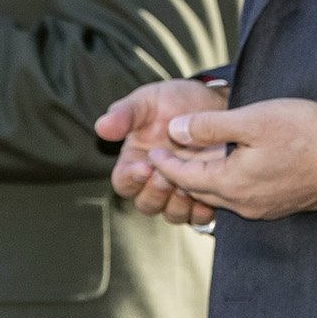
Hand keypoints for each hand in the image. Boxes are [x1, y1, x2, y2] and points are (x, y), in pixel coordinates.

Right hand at [100, 79, 227, 226]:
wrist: (215, 101)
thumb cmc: (176, 100)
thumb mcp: (148, 100)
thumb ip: (125, 114)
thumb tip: (101, 127)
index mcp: (135, 160)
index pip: (123, 182)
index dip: (131, 179)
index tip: (145, 166)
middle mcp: (155, 180)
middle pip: (146, 204)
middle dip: (156, 193)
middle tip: (167, 176)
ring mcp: (180, 189)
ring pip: (172, 213)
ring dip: (178, 204)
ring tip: (189, 185)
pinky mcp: (205, 194)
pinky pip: (199, 217)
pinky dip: (202, 211)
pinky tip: (208, 195)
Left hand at [144, 97, 316, 220]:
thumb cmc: (305, 133)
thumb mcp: (253, 119)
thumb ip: (210, 126)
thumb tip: (176, 130)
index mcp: (232, 183)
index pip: (184, 177)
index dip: (165, 162)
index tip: (150, 150)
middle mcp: (244, 203)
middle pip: (200, 191)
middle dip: (179, 174)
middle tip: (165, 157)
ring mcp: (263, 207)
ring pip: (221, 195)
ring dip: (204, 180)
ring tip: (193, 161)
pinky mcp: (280, 205)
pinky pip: (241, 198)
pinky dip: (226, 184)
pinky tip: (230, 169)